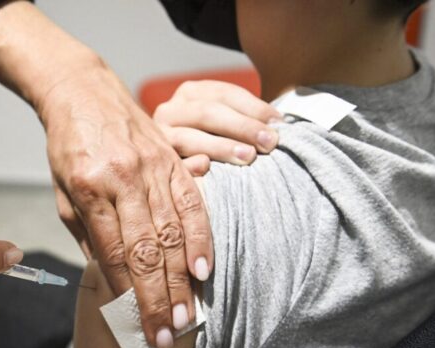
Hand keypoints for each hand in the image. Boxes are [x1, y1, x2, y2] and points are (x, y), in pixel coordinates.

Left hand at [41, 66, 211, 347]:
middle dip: (158, 298)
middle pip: (146, 250)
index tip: (139, 327)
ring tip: (187, 315)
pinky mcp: (172, 160)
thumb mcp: (64, 195)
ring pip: (172, 232)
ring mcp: (152, 168)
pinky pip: (193, 203)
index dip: (128, 295)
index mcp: (89, 189)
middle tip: (167, 335)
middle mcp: (124, 179)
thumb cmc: (68, 148)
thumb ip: (88, 238)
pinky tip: (205, 269)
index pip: (113, 253)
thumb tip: (111, 283)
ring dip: (181, 279)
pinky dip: (201, 238)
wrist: (84, 93)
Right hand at [154, 80, 282, 165]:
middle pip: (207, 113)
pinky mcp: (155, 163)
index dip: (253, 107)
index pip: (224, 94)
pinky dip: (189, 166)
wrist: (165, 167)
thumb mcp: (225, 122)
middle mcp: (170, 110)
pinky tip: (206, 167)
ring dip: (220, 147)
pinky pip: (171, 164)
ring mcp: (159, 137)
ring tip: (249, 157)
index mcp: (190, 93)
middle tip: (269, 142)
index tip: (278, 123)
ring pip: (188, 138)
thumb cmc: (213, 143)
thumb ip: (247, 119)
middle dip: (241, 127)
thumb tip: (279, 125)